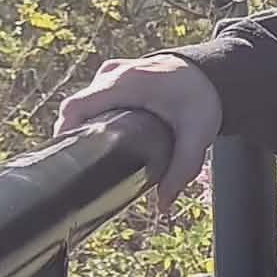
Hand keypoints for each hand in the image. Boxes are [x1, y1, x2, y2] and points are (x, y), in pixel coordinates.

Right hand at [56, 54, 222, 210]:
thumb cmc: (204, 98)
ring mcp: (111, 72)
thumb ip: (182, 169)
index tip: (66, 158)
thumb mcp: (197, 134)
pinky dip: (92, 117)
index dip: (64, 133)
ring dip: (84, 127)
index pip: (76, 107)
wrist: (212, 72)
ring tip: (91, 156)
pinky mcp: (113, 76)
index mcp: (126, 84)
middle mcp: (113, 73)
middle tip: (82, 166)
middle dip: (75, 136)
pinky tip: (101, 139)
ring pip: (83, 104)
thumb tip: (163, 204)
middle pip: (75, 109)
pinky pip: (92, 99)